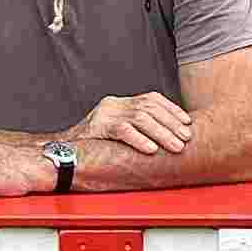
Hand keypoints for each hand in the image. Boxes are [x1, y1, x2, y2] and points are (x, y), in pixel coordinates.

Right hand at [68, 91, 192, 158]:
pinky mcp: (97, 127)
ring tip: (175, 146)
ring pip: (140, 118)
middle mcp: (113, 104)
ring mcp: (105, 114)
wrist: (63, 152)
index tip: (187, 122)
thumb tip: (168, 136)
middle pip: (149, 108)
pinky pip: (123, 131)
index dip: (171, 110)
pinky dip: (140, 140)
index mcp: (120, 103)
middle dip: (171, 123)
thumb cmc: (94, 146)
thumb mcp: (117, 132)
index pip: (151, 98)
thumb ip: (137, 128)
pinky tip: (152, 149)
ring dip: (162, 133)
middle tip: (186, 138)